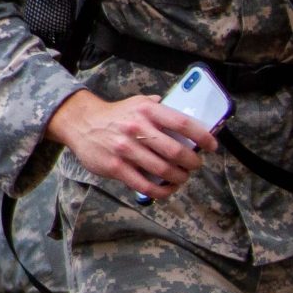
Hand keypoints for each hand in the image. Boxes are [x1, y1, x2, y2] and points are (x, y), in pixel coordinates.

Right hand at [47, 90, 217, 200]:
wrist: (81, 123)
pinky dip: (162, 191)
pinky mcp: (116, 167)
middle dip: (193, 162)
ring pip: (164, 171)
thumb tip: (187, 115)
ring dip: (179, 177)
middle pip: (176, 152)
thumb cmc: (115, 115)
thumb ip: (159, 107)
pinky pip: (146, 186)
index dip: (202, 137)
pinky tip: (167, 188)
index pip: (182, 123)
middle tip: (195, 164)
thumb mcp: (137, 102)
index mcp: (146, 110)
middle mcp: (137, 128)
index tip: (211, 146)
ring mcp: (126, 149)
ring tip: (182, 176)